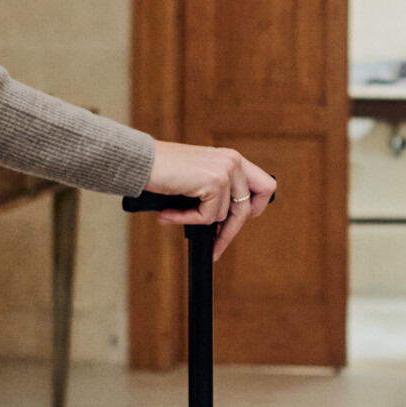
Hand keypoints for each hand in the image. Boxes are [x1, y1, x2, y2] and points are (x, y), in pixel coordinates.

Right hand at [145, 141, 277, 255]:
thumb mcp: (198, 177)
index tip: (238, 220)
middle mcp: (233, 161)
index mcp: (232, 159)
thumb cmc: (163, 170)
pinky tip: (168, 213)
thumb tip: (226, 223)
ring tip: (172, 214)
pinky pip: (207, 217)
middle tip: (215, 247)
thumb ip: (216, 191)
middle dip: (229, 232)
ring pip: (222, 216)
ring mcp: (226, 170)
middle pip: (247, 209)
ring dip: (196, 221)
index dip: (255, 207)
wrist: (140, 161)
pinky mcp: (214, 181)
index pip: (265, 186)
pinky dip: (187, 219)